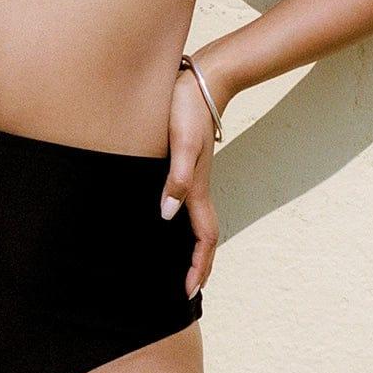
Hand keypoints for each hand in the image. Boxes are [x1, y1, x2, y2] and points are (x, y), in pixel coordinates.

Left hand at [160, 65, 221, 300]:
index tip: (189, 291)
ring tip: (180, 267)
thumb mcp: (182, 143)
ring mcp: (195, 178)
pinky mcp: (187, 166)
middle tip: (188, 291)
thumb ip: (177, 178)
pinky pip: (188, 205)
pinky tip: (168, 223)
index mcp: (198, 188)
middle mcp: (198, 188)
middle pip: (204, 237)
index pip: (205, 238)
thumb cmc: (188, 110)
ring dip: (193, 248)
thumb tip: (167, 215)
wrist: (202, 81)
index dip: (199, 266)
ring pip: (197, 223)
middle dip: (199, 266)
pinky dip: (184, 225)